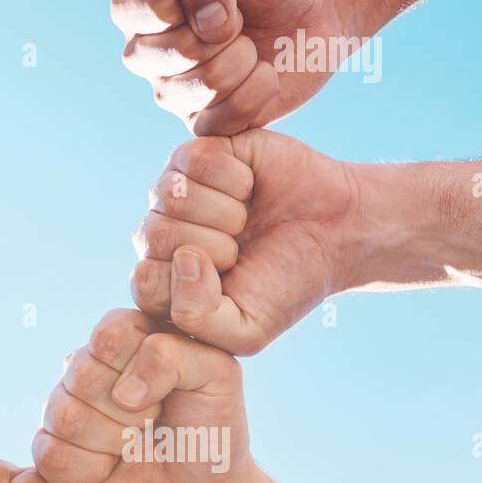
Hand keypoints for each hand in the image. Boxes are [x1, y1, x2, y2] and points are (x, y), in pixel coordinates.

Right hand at [33, 309, 252, 482]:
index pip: (109, 333)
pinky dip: (92, 469)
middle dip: (132, 410)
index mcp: (125, 337)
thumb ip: (174, 355)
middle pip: (82, 372)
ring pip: (64, 414)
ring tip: (135, 446)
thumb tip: (122, 392)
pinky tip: (111, 470)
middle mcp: (87, 367)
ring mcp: (64, 408)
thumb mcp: (218, 378)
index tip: (172, 391)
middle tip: (155, 423)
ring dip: (113, 440)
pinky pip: (51, 453)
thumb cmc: (210, 432)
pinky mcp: (49, 451)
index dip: (141, 367)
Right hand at [111, 0, 361, 133]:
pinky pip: (220, 121)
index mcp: (138, 7)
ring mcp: (169, 92)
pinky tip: (263, 76)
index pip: (142, 10)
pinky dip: (257, 94)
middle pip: (169, 53)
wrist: (315, 12)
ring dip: (244, 61)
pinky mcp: (201, 124)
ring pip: (198, 87)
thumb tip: (206, 24)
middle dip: (224, 33)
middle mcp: (144, 52)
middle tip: (241, 22)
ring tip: (252, 48)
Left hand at [131, 131, 360, 354]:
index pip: (145, 284)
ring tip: (245, 218)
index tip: (229, 282)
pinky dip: (236, 177)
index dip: (192, 285)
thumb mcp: (246, 330)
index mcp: (161, 277)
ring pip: (172, 195)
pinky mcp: (199, 152)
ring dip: (227, 212)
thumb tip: (183, 258)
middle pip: (155, 236)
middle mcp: (160, 230)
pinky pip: (197, 160)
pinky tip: (249, 186)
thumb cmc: (285, 284)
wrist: (336, 235)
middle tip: (241, 248)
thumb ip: (198, 319)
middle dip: (214, 247)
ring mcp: (175, 189)